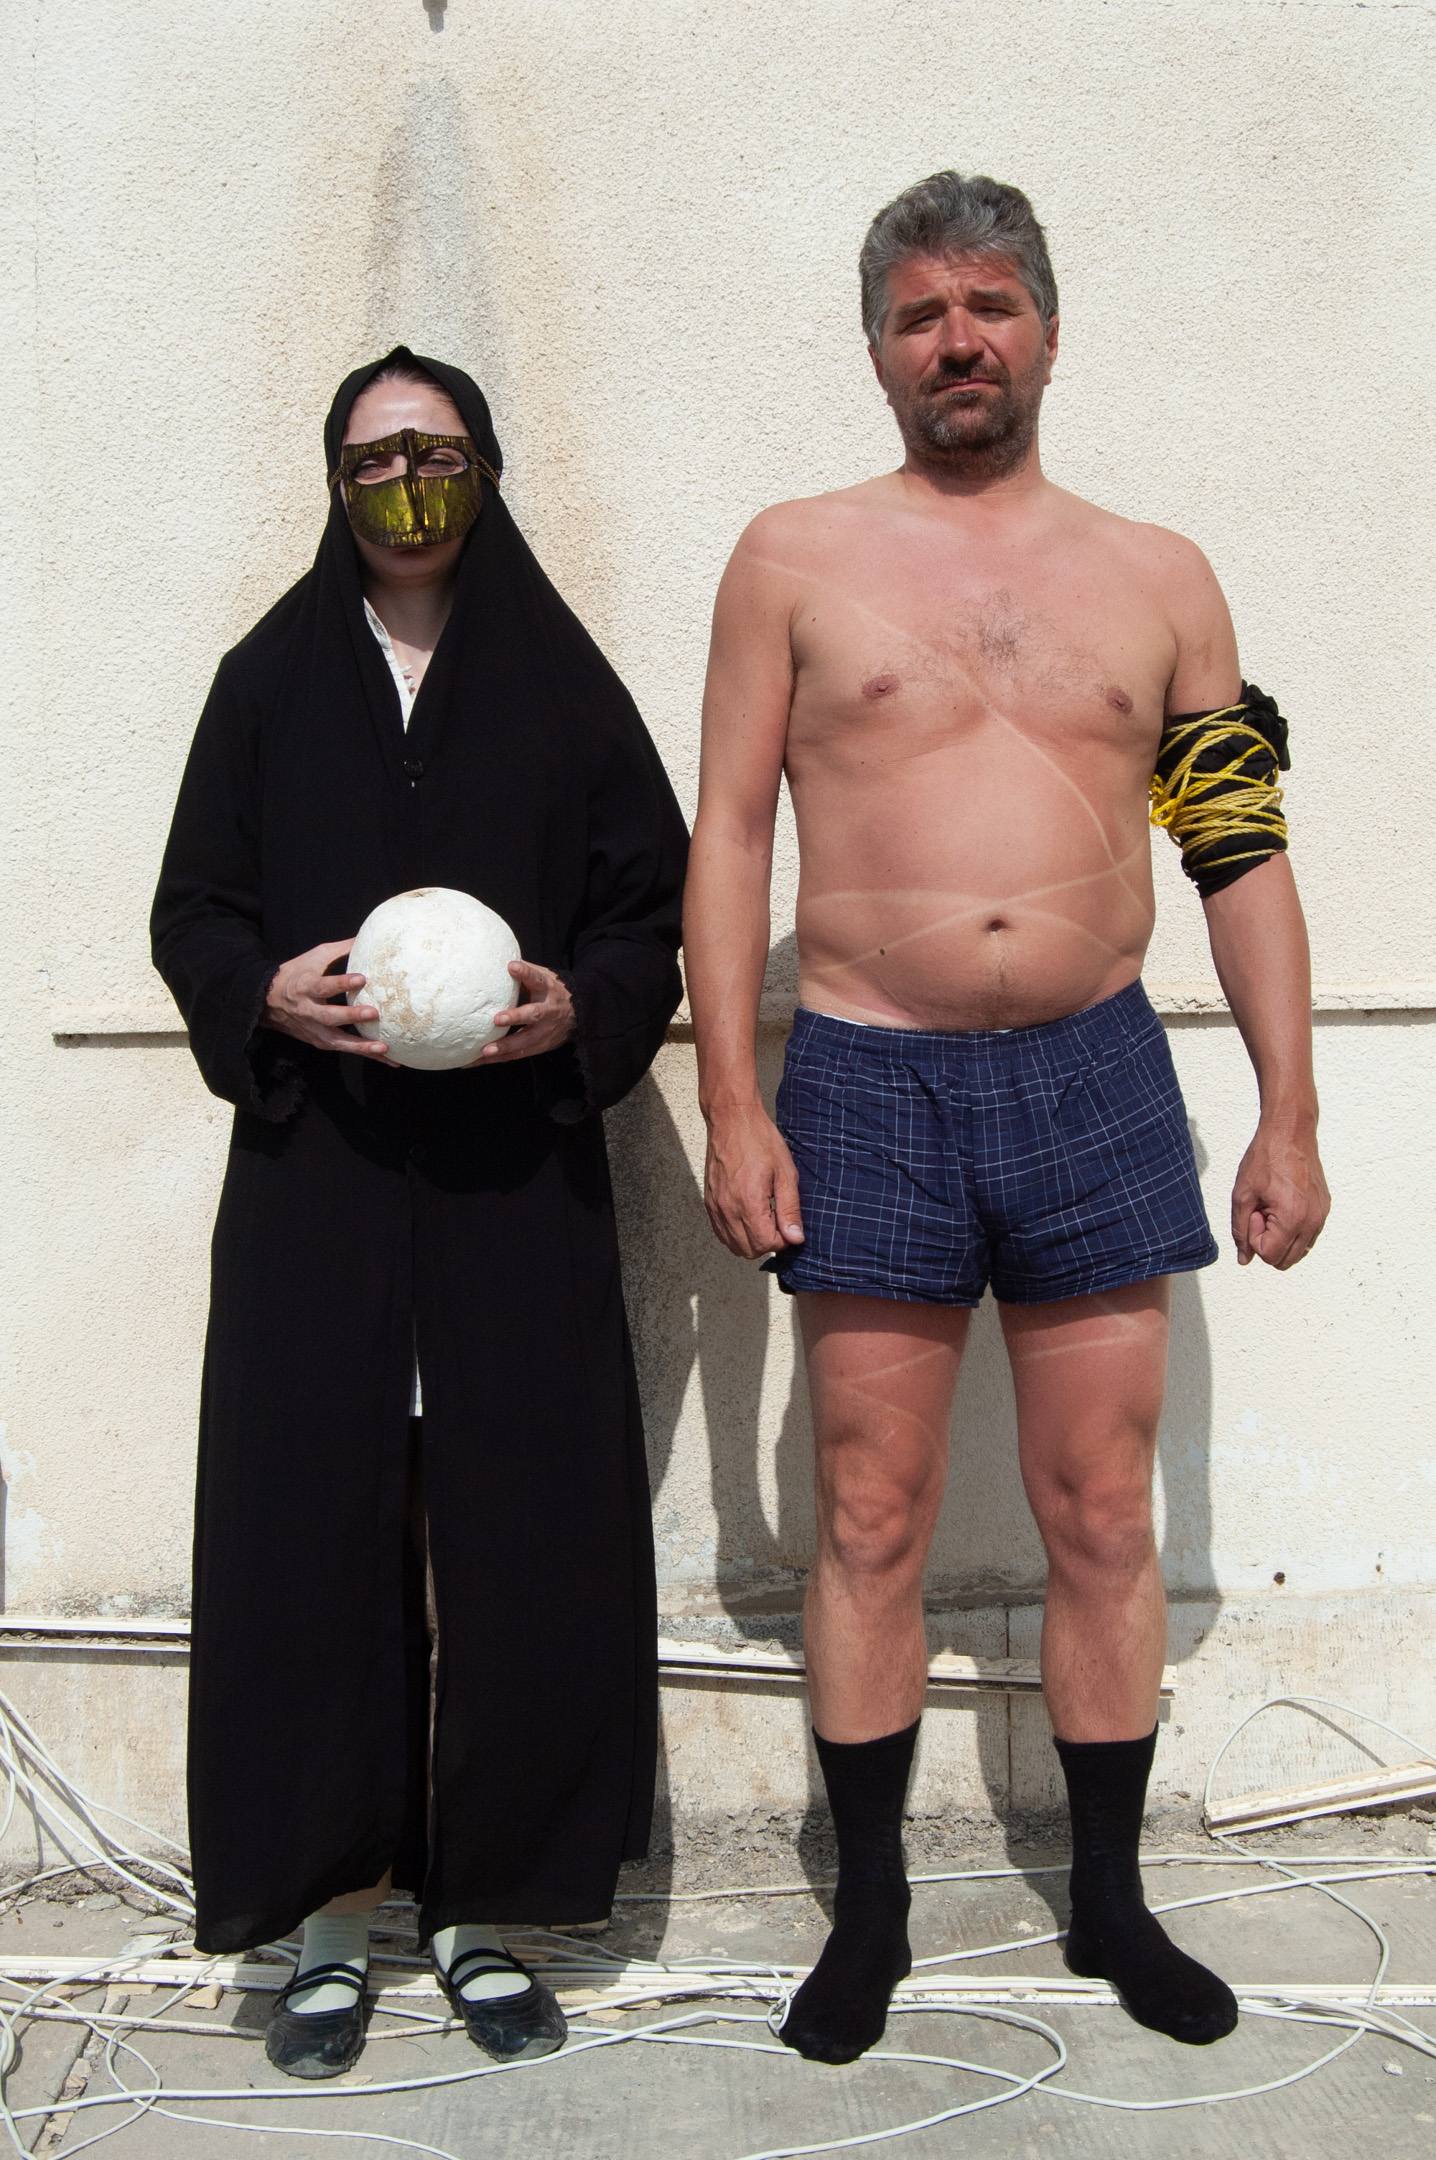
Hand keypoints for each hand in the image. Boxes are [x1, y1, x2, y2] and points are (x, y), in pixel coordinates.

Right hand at [261, 939, 390, 1059]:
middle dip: (351, 1016)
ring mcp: (313, 1030)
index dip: (342, 983)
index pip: (324, 986)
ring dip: (361, 1046)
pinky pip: (344, 1049)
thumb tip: (367, 937)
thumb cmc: (298, 974)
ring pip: (337, 1041)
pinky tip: (387, 1058)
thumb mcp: (314, 957)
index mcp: (306, 987)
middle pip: (329, 1016)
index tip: (362, 978)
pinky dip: (364, 1054)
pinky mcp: (319, 1042)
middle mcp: (308, 1011)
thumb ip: (340, 950)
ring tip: (384, 1048)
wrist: (268, 1001)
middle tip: (374, 1012)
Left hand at [470, 961, 575, 1063]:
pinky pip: (517, 1054)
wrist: (579, 1014)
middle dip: (515, 1018)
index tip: (512, 966)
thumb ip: (524, 971)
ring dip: (504, 1047)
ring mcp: (545, 1031)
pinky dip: (498, 1058)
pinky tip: (479, 1060)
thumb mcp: (543, 977)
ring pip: (525, 1041)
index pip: (536, 978)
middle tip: (496, 1020)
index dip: (525, 973)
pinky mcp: (540, 1046)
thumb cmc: (551, 992)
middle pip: (533, 1015)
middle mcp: (548, 1010)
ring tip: (484, 1051)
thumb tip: (498, 959)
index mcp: (547, 989)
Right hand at [703, 1104, 804, 1259]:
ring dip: (751, 1239)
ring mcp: (715, 1206)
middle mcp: (728, 1208)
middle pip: (748, 1249)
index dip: (782, 1239)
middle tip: (777, 1220)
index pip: (765, 1243)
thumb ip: (790, 1209)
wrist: (732, 1119)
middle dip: (767, 1242)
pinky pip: (721, 1232)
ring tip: (763, 1216)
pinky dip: (736, 1233)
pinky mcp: (709, 1202)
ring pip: (732, 1245)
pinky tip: (748, 1214)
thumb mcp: (785, 1173)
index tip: (788, 1224)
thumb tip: (795, 1237)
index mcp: (748, 1201)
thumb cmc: (759, 1140)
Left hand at [1231, 1117, 1329, 1268]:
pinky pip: (1307, 1237)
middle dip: (1267, 1242)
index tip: (1254, 1212)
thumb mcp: (1242, 1195)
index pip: (1268, 1255)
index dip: (1253, 1237)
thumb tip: (1245, 1259)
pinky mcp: (1324, 1209)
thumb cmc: (1265, 1159)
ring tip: (1272, 1208)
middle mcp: (1312, 1222)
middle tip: (1261, 1212)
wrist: (1290, 1132)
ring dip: (1280, 1238)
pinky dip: (1292, 1230)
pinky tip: (1282, 1204)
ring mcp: (1321, 1216)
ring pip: (1297, 1252)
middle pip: (1284, 1261)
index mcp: (1292, 1219)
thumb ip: (1240, 1230)